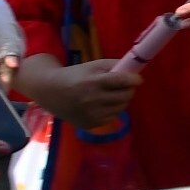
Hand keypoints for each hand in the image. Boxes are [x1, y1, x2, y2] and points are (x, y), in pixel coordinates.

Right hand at [19, 56, 141, 129]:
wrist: (52, 92)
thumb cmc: (76, 75)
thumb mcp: (93, 65)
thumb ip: (114, 65)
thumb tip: (135, 70)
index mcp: (93, 82)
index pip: (121, 81)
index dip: (133, 80)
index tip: (137, 79)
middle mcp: (92, 100)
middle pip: (124, 96)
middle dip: (128, 90)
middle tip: (123, 86)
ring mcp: (91, 114)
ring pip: (121, 108)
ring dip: (121, 100)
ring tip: (110, 95)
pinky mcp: (90, 124)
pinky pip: (112, 117)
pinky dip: (111, 110)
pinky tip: (101, 104)